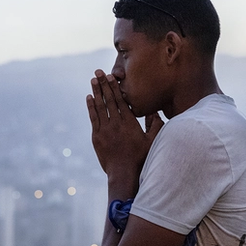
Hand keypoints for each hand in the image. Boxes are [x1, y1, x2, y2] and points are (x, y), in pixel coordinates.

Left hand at [86, 70, 163, 186]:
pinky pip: (93, 118)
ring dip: (96, 92)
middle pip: (108, 100)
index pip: (120, 100)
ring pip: (99, 107)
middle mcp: (116, 123)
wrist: (123, 173)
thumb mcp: (152, 142)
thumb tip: (156, 113)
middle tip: (98, 72)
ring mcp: (105, 130)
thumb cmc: (140, 158)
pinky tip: (89, 98)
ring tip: (93, 80)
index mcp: (129, 123)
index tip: (111, 76)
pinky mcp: (97, 137)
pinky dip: (91, 107)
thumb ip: (155, 126)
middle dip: (103, 84)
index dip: (115, 87)